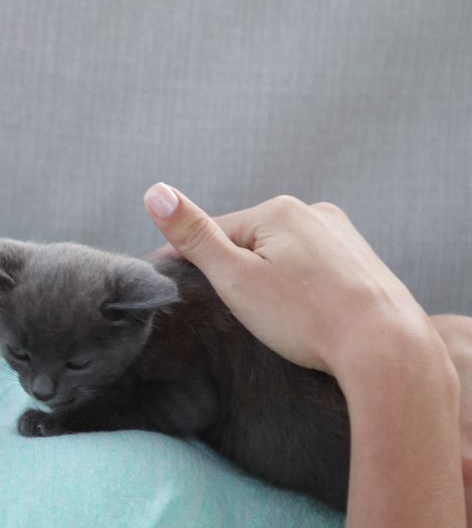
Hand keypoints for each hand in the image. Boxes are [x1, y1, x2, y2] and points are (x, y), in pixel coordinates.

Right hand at [141, 183, 437, 373]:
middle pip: (249, 243)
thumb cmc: (306, 318)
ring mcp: (343, 236)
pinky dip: (298, 288)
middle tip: (229, 316)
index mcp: (278, 210)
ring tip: (270, 320)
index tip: (173, 291)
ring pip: (281, 256)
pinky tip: (302, 317)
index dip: (190, 264)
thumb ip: (193, 235)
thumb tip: (155, 191)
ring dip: (267, 280)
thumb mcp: (235, 278)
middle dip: (234, 273)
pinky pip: (311, 269)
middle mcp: (314, 212)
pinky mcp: (362, 262)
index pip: (213, 233)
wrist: (386, 350)